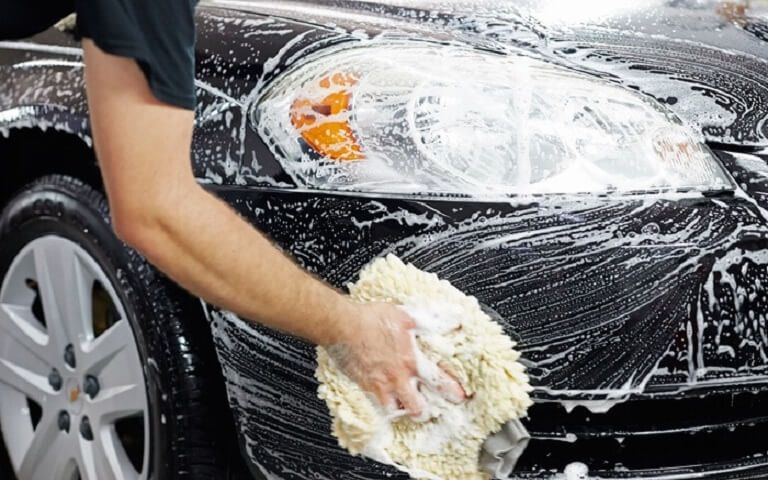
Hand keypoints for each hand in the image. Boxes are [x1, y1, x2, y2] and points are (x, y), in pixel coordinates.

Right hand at [326, 302, 465, 418]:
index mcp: (411, 361)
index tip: (460, 398)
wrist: (342, 325)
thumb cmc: (371, 319)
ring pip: (395, 410)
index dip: (451, 391)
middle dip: (424, 410)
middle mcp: (397, 378)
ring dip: (401, 409)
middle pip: (416, 407)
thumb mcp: (407, 316)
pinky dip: (380, 405)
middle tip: (427, 409)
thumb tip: (455, 321)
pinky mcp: (363, 387)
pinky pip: (374, 404)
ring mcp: (379, 385)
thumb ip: (432, 322)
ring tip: (404, 407)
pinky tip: (382, 401)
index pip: (438, 382)